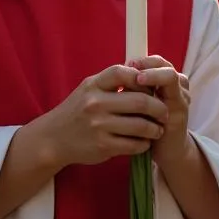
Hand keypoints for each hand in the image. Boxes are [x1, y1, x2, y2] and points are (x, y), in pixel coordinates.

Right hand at [45, 65, 169, 167]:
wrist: (53, 139)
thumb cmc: (77, 111)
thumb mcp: (89, 89)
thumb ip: (112, 82)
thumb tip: (145, 74)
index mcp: (93, 85)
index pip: (123, 72)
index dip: (143, 78)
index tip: (153, 87)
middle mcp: (96, 103)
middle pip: (140, 101)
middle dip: (159, 107)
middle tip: (165, 112)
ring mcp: (99, 125)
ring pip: (141, 125)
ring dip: (155, 128)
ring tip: (158, 129)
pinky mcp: (103, 146)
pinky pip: (134, 144)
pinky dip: (144, 144)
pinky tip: (145, 142)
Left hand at [129, 56, 192, 171]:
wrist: (164, 151)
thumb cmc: (147, 126)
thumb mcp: (137, 105)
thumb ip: (132, 90)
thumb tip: (115, 76)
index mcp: (165, 81)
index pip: (156, 61)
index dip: (142, 60)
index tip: (127, 64)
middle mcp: (176, 85)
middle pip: (164, 64)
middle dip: (147, 64)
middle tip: (131, 66)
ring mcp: (181, 98)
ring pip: (171, 77)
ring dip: (153, 75)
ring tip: (138, 79)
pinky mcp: (180, 113)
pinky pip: (173, 98)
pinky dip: (158, 95)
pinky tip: (146, 100)